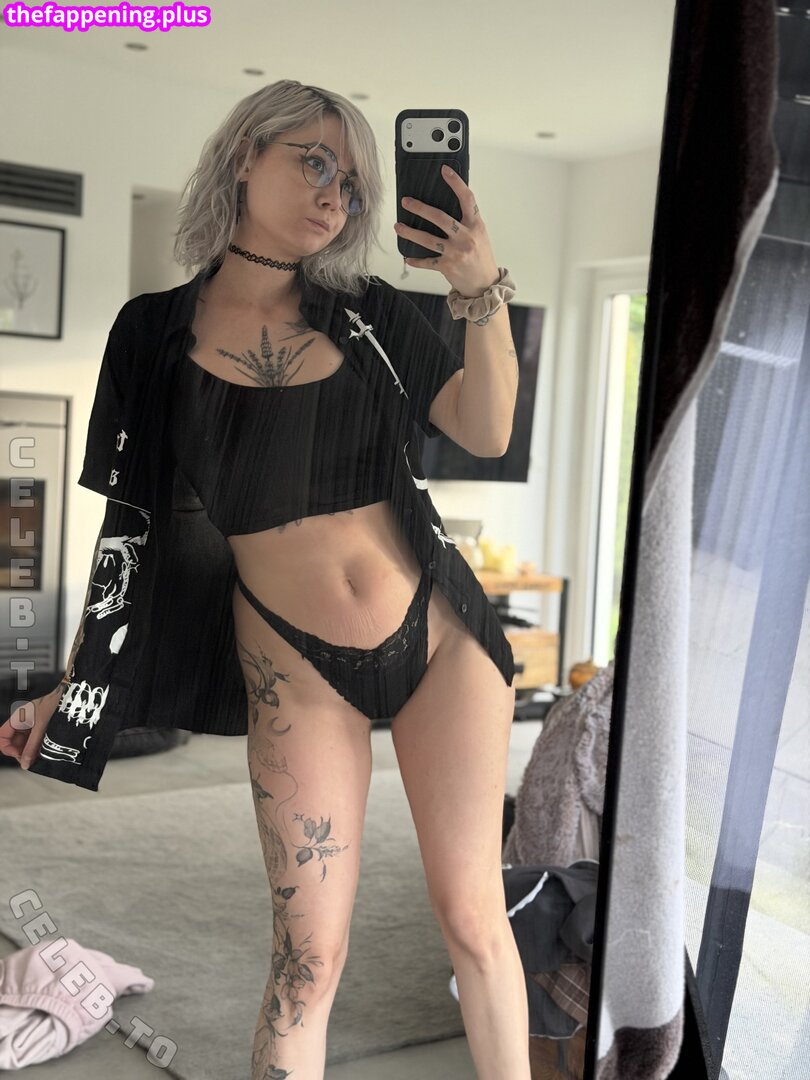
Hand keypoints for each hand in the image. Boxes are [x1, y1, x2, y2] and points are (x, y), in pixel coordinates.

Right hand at [0, 684, 63, 769]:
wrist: (69, 692)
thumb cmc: (53, 701)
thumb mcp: (41, 725)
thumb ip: (32, 745)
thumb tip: (25, 763)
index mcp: (17, 719)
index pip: (2, 737)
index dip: (7, 749)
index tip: (19, 755)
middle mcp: (22, 722)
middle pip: (13, 742)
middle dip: (20, 752)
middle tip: (31, 759)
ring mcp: (31, 724)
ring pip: (24, 743)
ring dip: (30, 750)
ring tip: (40, 755)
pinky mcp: (41, 726)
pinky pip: (34, 739)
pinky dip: (38, 746)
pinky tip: (45, 749)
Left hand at [394, 165, 500, 296]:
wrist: (485, 285)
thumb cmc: (481, 258)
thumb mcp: (479, 235)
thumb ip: (466, 221)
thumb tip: (445, 206)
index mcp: (475, 225)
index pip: (467, 199)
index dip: (456, 183)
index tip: (444, 170)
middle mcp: (466, 237)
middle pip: (440, 217)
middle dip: (420, 208)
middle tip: (406, 201)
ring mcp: (456, 253)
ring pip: (428, 239)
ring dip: (410, 232)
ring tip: (398, 226)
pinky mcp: (447, 267)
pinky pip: (427, 262)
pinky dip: (416, 260)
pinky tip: (407, 257)